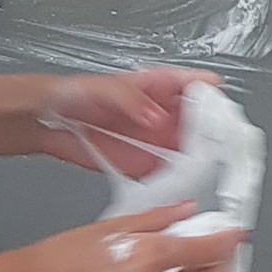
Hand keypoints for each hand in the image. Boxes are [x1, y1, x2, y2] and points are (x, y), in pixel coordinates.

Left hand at [39, 67, 219, 175]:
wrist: (48, 121)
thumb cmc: (75, 94)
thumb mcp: (106, 87)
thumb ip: (132, 100)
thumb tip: (157, 117)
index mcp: (159, 86)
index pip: (198, 87)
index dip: (214, 99)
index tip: (223, 114)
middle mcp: (161, 114)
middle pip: (201, 123)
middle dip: (213, 135)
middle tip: (221, 147)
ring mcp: (154, 140)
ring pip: (189, 150)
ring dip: (198, 160)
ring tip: (206, 168)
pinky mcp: (141, 163)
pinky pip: (166, 174)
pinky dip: (176, 181)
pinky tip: (180, 184)